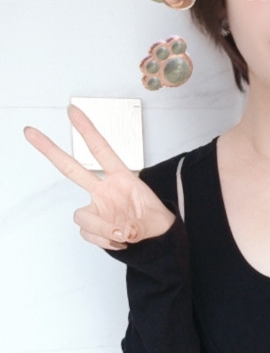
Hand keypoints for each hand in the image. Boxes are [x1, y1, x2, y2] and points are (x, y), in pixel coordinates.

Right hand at [24, 105, 174, 249]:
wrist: (155, 238)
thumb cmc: (154, 220)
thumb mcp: (154, 220)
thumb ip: (137, 227)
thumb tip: (123, 232)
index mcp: (122, 178)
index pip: (102, 150)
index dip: (87, 130)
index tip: (72, 110)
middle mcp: (105, 190)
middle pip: (72, 169)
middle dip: (51, 150)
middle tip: (31, 132)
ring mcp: (97, 207)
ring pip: (81, 216)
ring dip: (102, 229)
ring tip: (124, 235)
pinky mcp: (93, 225)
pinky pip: (88, 233)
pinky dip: (103, 241)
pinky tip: (119, 241)